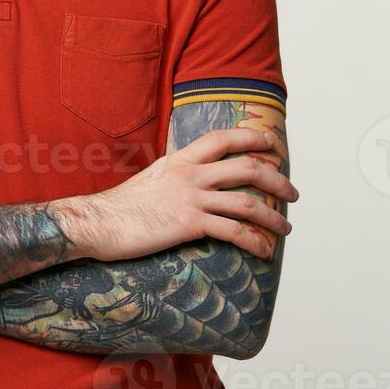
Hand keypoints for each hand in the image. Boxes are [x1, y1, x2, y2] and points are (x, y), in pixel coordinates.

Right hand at [57, 128, 298, 262]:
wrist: (97, 223)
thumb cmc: (121, 207)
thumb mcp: (151, 179)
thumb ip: (175, 176)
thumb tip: (191, 182)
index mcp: (179, 159)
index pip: (222, 138)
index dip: (251, 137)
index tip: (272, 143)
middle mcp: (189, 174)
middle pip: (246, 167)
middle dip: (276, 179)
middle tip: (291, 193)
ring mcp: (190, 198)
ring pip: (246, 201)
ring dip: (273, 216)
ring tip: (286, 228)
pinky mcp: (188, 224)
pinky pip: (233, 231)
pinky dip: (255, 241)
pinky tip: (264, 251)